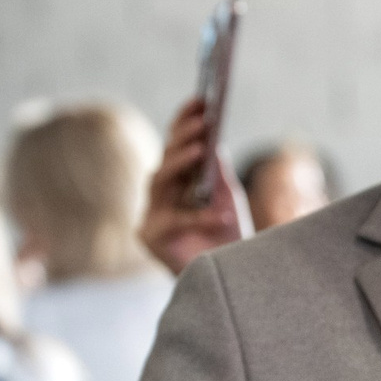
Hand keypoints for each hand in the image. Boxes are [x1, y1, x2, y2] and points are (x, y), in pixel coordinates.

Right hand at [142, 99, 249, 274]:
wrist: (229, 281)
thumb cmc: (227, 240)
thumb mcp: (226, 199)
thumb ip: (217, 173)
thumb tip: (213, 140)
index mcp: (175, 183)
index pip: (174, 146)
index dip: (183, 122)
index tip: (200, 99)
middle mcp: (159, 197)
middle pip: (164, 159)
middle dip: (182, 137)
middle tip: (202, 120)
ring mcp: (151, 216)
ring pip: (159, 180)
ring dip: (181, 162)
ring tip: (203, 148)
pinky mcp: (151, 238)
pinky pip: (175, 220)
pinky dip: (201, 217)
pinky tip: (222, 213)